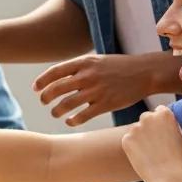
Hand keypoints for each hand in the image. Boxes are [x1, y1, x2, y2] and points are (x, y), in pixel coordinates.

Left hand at [33, 52, 179, 125]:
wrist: (145, 72)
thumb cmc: (118, 66)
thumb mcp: (96, 60)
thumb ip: (78, 67)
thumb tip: (56, 77)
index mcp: (84, 62)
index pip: (54, 72)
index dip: (41, 81)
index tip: (36, 89)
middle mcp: (87, 76)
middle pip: (56, 89)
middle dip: (45, 97)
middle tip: (44, 102)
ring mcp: (96, 91)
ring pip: (66, 104)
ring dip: (56, 111)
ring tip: (55, 113)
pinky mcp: (106, 104)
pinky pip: (82, 116)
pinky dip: (72, 120)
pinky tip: (70, 121)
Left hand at [120, 106, 181, 181]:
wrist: (167, 175)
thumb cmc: (177, 158)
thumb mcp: (180, 135)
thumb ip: (170, 123)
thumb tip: (163, 118)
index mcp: (164, 114)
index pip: (159, 111)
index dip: (161, 122)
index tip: (162, 132)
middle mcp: (148, 117)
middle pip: (146, 118)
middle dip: (149, 127)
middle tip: (155, 144)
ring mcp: (136, 127)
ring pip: (136, 130)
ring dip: (140, 137)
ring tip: (150, 152)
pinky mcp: (126, 139)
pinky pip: (129, 140)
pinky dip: (133, 147)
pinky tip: (143, 156)